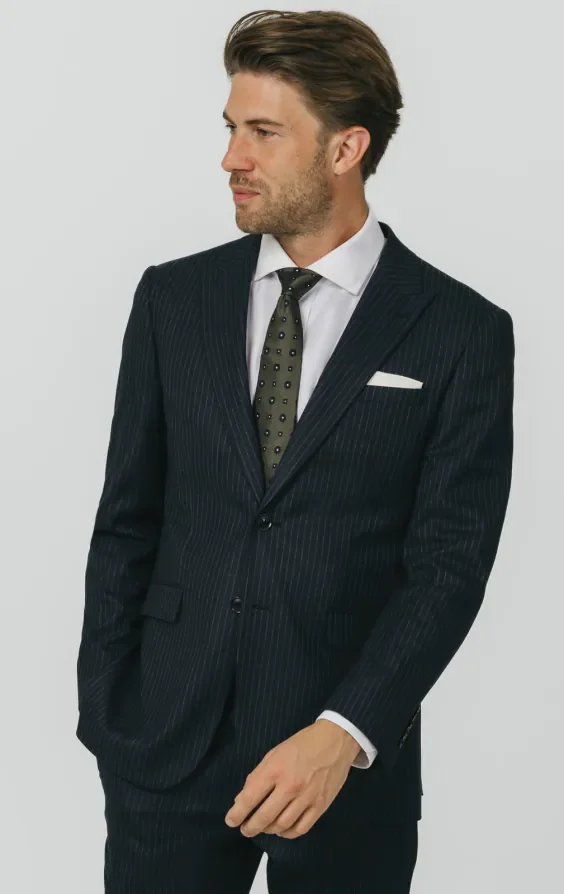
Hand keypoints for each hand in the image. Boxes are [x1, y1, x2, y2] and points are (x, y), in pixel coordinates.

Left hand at [224, 719, 360, 838]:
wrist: (335, 740)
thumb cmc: (302, 744)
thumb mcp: (274, 753)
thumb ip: (258, 776)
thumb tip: (242, 799)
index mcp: (275, 769)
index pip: (250, 798)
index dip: (237, 813)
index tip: (230, 821)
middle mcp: (290, 785)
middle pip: (265, 817)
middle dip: (250, 827)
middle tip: (245, 829)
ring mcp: (307, 797)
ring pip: (282, 825)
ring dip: (268, 830)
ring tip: (263, 827)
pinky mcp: (321, 805)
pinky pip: (301, 828)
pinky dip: (288, 833)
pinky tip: (282, 829)